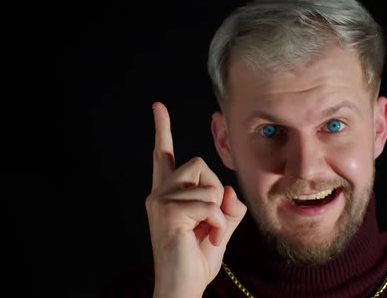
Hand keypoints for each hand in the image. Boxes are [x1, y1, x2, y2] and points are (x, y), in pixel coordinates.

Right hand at [146, 102, 246, 297]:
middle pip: (200, 164)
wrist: (183, 286)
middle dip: (216, 191)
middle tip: (208, 222)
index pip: (164, 156)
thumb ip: (227, 204)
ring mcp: (160, 200)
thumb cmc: (198, 258)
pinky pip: (211, 204)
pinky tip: (207, 238)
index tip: (157, 107)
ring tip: (205, 233)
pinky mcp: (167, 211)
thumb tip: (229, 190)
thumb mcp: (221, 226)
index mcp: (169, 194)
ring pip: (209, 184)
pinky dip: (218, 224)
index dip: (162, 130)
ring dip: (218, 211)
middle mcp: (159, 192)